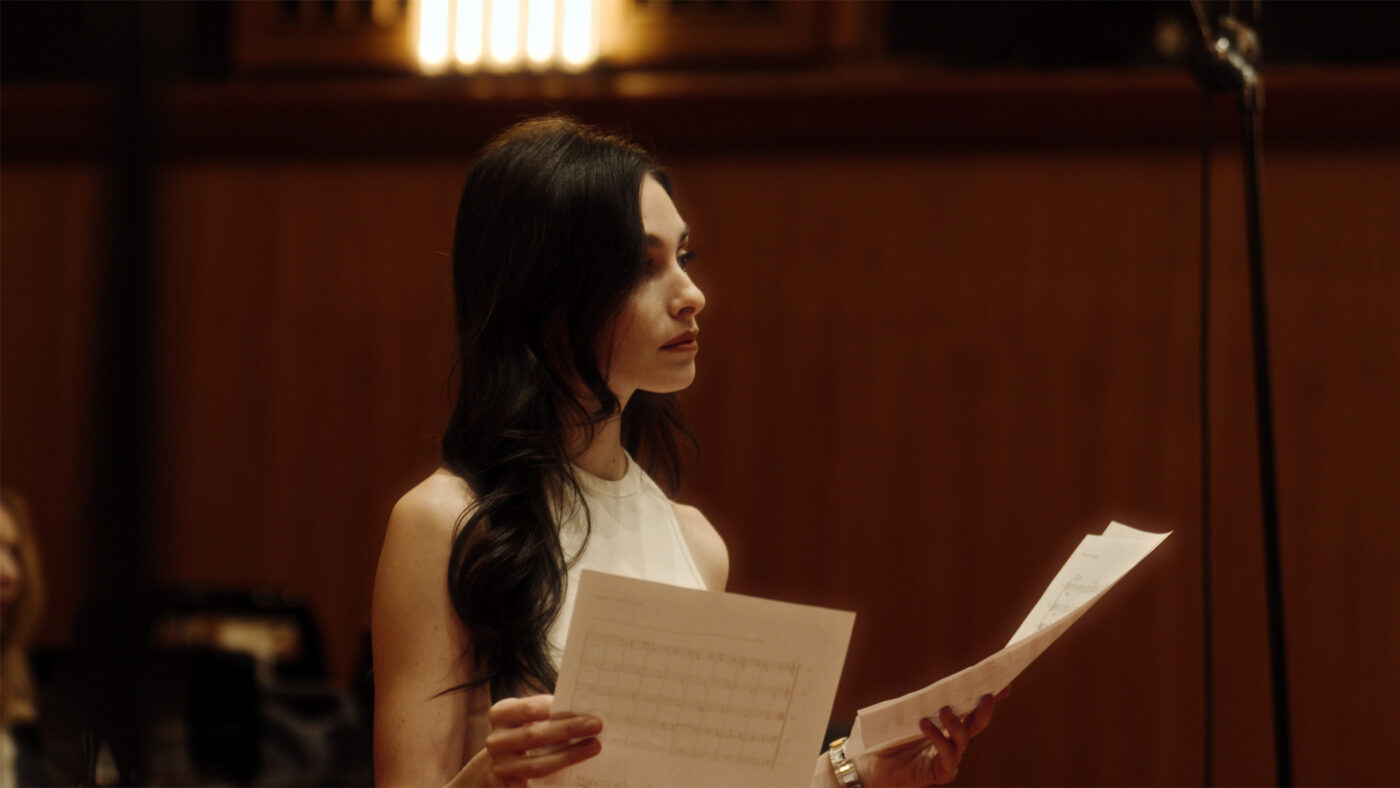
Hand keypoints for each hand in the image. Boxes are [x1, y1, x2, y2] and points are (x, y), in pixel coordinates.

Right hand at [476, 694, 602, 785]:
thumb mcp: (528, 718)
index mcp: (501, 714)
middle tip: (596, 724)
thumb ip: (549, 713)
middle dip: (569, 729)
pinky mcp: (509, 787)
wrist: (504, 763)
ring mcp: (501, 767)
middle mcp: (497, 741)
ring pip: (538, 764)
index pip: (528, 708)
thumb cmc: (525, 732)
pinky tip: (579, 772)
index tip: (581, 706)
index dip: (555, 707)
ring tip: (595, 746)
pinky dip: (561, 777)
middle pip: (535, 735)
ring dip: (570, 755)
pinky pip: (537, 785)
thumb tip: (585, 711)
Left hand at [857, 688, 1006, 786]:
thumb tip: (940, 686)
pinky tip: (925, 725)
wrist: (871, 763)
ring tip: (944, 709)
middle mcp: (952, 741)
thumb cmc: (888, 736)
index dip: (989, 699)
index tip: (1004, 685)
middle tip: (988, 695)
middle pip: (975, 725)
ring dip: (955, 724)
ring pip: (963, 740)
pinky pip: (946, 756)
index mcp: (947, 725)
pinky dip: (937, 738)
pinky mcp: (939, 772)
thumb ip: (924, 702)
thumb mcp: (906, 713)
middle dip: (984, 710)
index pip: (972, 710)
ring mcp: (948, 758)